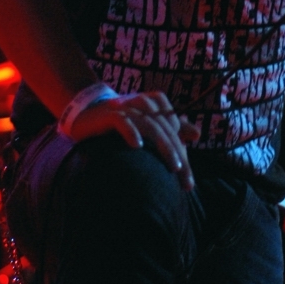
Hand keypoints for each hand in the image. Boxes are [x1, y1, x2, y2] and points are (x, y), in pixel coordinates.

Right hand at [69, 91, 200, 190]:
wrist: (87, 112)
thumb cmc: (122, 121)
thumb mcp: (148, 123)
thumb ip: (171, 128)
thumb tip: (197, 134)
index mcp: (156, 102)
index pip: (176, 130)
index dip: (184, 154)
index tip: (188, 182)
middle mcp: (143, 102)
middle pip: (166, 130)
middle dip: (179, 157)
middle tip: (186, 182)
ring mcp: (127, 107)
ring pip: (150, 126)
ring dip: (163, 146)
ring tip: (173, 166)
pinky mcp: (110, 113)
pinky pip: (122, 121)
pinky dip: (131, 131)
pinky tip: (138, 145)